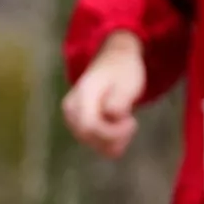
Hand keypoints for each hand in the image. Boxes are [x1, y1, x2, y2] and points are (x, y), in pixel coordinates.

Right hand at [63, 32, 147, 157]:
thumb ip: (120, 100)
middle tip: (132, 121)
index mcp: (83, 94)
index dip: (113, 132)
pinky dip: (110, 141)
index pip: (90, 126)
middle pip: (89, 137)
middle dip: (114, 137)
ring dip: (114, 139)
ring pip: (92, 143)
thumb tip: (112, 115)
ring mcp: (71, 118)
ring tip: (127, 121)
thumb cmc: (123, 71)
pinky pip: (94, 142)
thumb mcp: (129, 83)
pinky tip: (121, 128)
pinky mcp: (78, 125)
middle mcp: (71, 108)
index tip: (132, 121)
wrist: (116, 60)